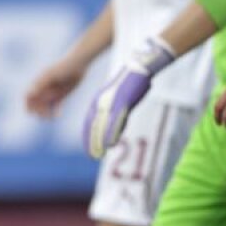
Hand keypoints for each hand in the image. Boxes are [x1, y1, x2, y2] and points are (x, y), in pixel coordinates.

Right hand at [25, 57, 86, 116]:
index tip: (31, 111)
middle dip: (38, 111)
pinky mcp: (61, 95)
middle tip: (44, 116)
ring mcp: (52, 92)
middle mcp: (44, 88)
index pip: (28, 96)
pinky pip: (56, 106)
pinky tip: (58, 115)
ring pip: (45, 106)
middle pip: (36, 103)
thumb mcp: (51, 75)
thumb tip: (30, 93)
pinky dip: (55, 111)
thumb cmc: (63, 67)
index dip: (28, 105)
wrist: (78, 63)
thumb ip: (40, 84)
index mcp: (38, 83)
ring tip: (50, 118)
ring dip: (46, 113)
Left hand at [82, 36, 174, 158]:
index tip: (88, 148)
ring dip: (99, 141)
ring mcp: (111, 102)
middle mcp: (101, 102)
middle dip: (92, 142)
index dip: (88, 136)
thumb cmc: (130, 85)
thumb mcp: (120, 101)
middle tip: (91, 156)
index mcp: (98, 101)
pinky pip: (115, 121)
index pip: (89, 122)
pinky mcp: (121, 102)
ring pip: (102, 125)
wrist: (138, 69)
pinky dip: (111, 133)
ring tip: (98, 154)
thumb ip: (117, 116)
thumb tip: (115, 130)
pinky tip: (110, 144)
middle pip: (93, 126)